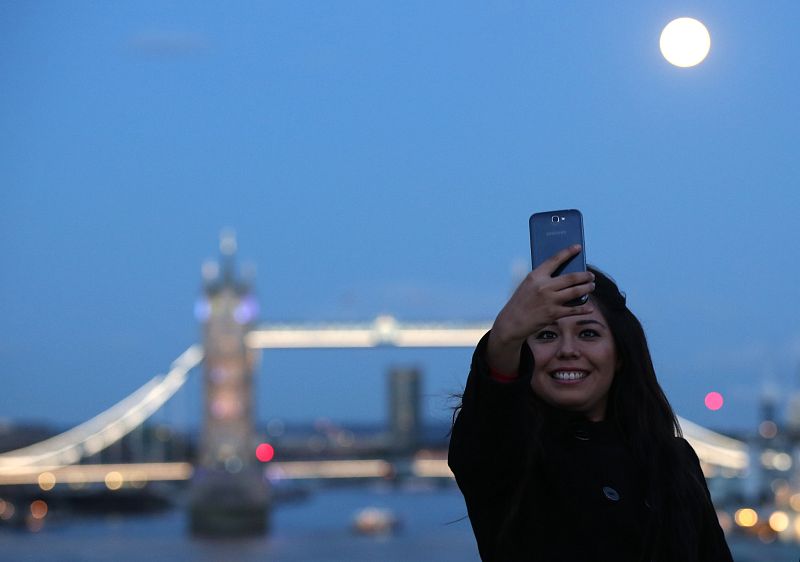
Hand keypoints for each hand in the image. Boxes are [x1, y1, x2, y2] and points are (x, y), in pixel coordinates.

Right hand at [487, 245, 594, 373]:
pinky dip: (584, 308)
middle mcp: (543, 286)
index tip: (578, 247)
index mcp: (535, 276)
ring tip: (591, 286)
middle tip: (591, 275)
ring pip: (576, 291)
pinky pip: (573, 309)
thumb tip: (568, 277)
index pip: (555, 259)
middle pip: (571, 277)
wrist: (511, 322)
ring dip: (587, 288)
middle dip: (584, 275)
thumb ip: (544, 279)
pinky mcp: (553, 314)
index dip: (568, 252)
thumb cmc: (521, 302)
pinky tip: (590, 307)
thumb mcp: (528, 286)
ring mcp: (549, 300)